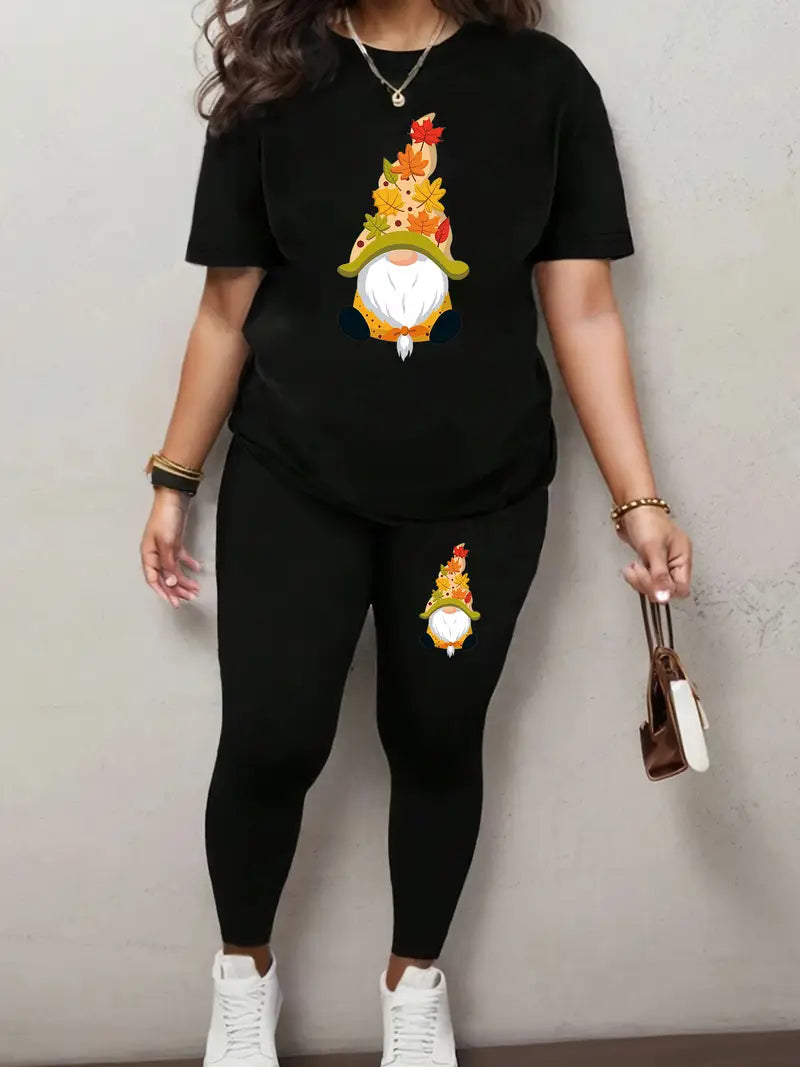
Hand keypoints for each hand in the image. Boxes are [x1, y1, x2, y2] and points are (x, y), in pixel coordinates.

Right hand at [140, 488, 200, 606]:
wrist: (174, 498)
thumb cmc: (166, 519)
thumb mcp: (167, 543)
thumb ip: (167, 564)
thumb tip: (169, 583)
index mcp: (148, 555)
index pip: (153, 579)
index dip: (163, 592)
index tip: (174, 602)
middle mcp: (155, 554)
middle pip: (165, 577)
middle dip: (176, 589)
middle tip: (189, 598)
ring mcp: (165, 549)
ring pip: (174, 570)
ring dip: (184, 579)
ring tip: (195, 588)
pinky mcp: (175, 543)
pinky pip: (180, 558)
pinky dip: (188, 564)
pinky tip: (197, 569)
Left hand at [617, 506, 691, 602]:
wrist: (632, 509)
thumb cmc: (647, 520)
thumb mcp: (653, 549)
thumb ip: (659, 575)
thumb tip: (664, 597)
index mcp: (682, 558)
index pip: (681, 588)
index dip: (665, 590)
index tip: (651, 583)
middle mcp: (675, 562)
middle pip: (667, 589)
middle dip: (649, 584)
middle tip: (639, 572)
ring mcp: (663, 562)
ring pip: (655, 585)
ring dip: (640, 581)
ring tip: (633, 568)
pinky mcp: (651, 561)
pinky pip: (647, 578)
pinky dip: (637, 577)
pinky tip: (632, 568)